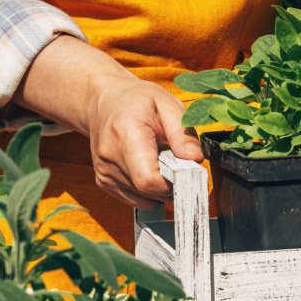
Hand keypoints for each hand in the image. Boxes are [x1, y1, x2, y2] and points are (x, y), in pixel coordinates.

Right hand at [85, 75, 202, 207]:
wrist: (104, 102)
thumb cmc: (137, 100)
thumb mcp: (166, 103)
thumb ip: (182, 131)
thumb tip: (195, 159)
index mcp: (125, 134)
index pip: (148, 179)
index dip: (174, 183)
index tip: (189, 171)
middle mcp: (110, 157)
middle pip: (148, 192)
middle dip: (173, 185)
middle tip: (180, 164)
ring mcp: (105, 173)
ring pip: (145, 199)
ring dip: (162, 189)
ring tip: (163, 163)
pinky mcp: (105, 182)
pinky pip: (136, 200)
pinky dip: (151, 192)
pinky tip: (151, 169)